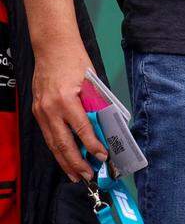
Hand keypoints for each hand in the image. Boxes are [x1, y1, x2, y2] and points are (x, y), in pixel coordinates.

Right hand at [30, 41, 105, 181]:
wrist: (52, 48)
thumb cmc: (75, 61)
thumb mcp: (92, 81)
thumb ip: (96, 104)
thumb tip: (107, 125)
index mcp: (66, 100)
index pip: (81, 129)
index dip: (92, 145)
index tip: (102, 156)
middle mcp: (50, 109)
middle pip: (63, 143)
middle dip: (76, 162)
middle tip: (88, 176)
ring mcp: (41, 111)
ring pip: (52, 143)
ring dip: (64, 161)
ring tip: (75, 175)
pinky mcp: (37, 111)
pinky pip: (47, 135)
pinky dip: (56, 149)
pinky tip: (64, 158)